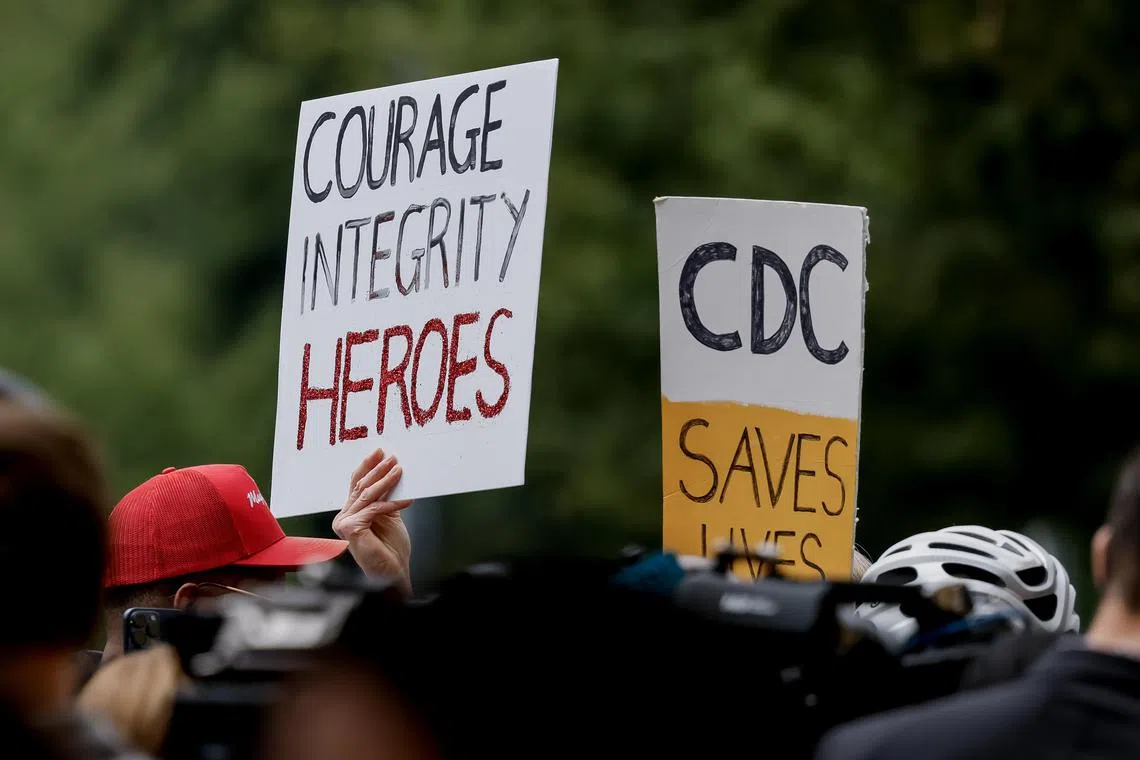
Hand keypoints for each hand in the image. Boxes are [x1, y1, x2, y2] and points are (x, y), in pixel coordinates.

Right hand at [332, 449, 413, 594]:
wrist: (393, 572)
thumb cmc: (391, 548)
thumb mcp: (389, 516)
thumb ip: (385, 497)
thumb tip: (392, 472)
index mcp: (350, 513)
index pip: (357, 484)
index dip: (368, 467)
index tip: (379, 452)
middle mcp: (343, 517)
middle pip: (360, 487)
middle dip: (377, 470)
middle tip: (392, 457)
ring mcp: (344, 523)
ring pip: (367, 495)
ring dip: (385, 481)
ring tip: (400, 470)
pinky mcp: (351, 529)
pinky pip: (374, 509)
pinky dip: (392, 503)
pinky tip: (407, 500)